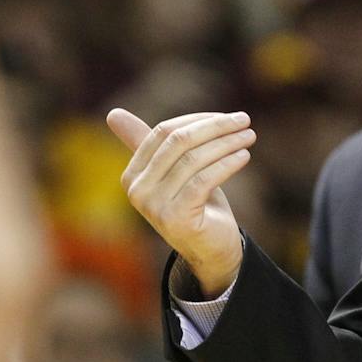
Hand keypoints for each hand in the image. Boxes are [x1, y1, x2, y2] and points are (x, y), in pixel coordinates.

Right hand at [106, 108, 253, 296]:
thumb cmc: (195, 203)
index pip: (163, 132)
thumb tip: (112, 113)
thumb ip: (152, 144)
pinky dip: (228, 163)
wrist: (210, 249)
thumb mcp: (174, 170)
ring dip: (227, 143)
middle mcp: (137, 191)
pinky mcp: (176, 218)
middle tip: (245, 120)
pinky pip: (204, 180)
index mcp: (131, 175)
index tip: (228, 117)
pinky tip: (244, 156)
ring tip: (249, 136)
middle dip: (215, 127)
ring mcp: (154, 206)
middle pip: (179, 142)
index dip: (198, 120)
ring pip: (194, 159)